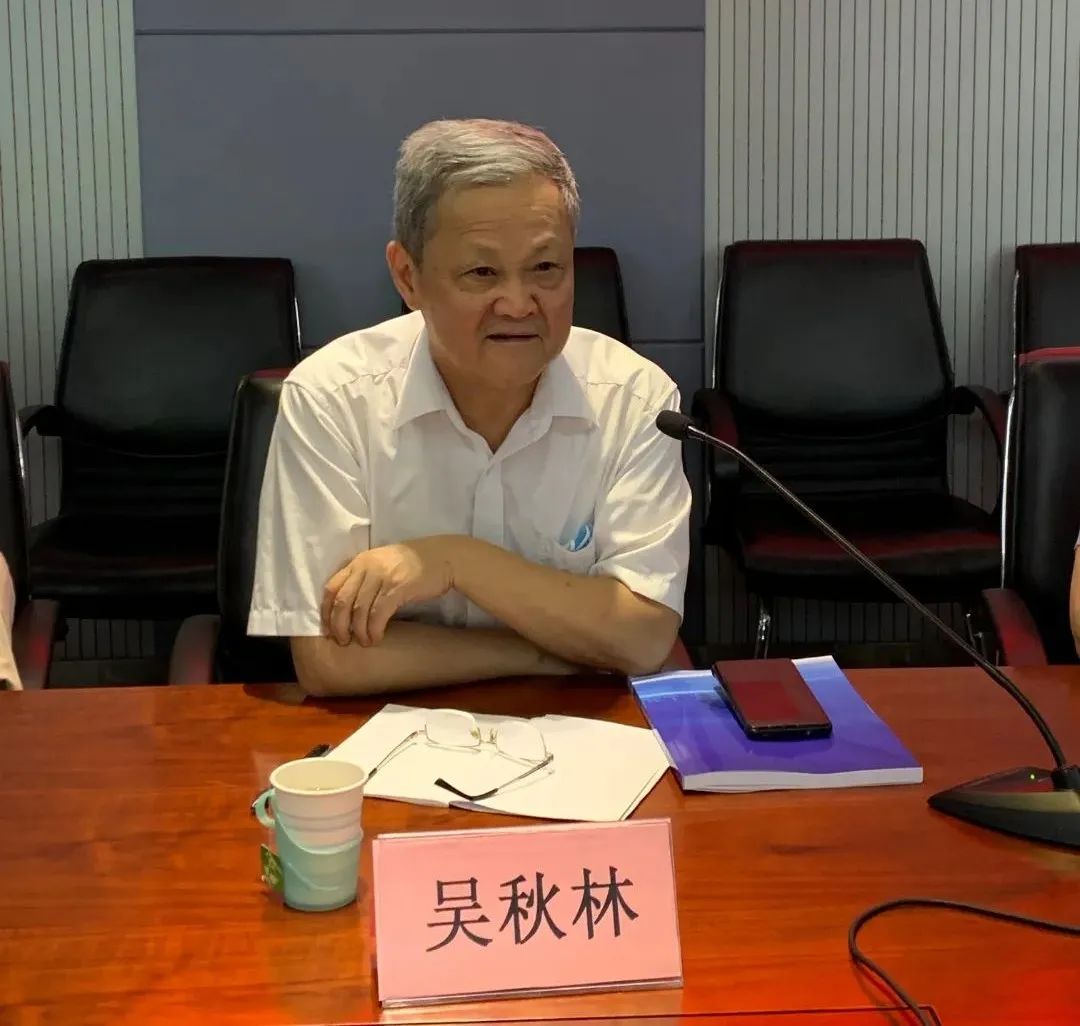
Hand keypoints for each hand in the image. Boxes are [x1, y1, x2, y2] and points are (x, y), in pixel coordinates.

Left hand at [321, 538, 454, 646]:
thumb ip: (365, 577)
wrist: (444, 557)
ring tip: (364, 642)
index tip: (328, 629)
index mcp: (360, 561)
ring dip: (358, 631)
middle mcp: (367, 566)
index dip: (326, 611)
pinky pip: (378, 614)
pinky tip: (377, 637)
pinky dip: (374, 629)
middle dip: (339, 626)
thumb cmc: (415, 564)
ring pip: (358, 610)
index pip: (332, 587)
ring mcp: (382, 576)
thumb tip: (349, 606)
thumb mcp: (383, 563)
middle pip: (341, 601)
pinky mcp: (398, 587)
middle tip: (343, 641)